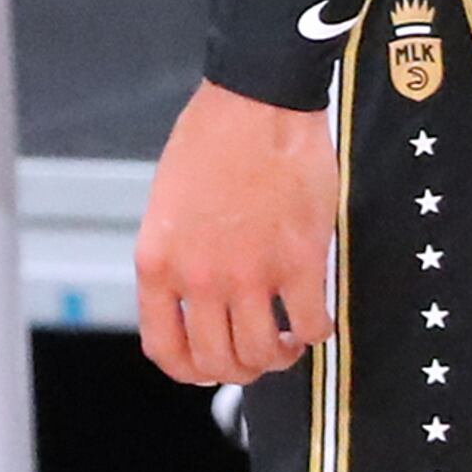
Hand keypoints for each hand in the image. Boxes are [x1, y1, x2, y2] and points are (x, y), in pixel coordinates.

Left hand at [136, 79, 335, 387]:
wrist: (255, 102)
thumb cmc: (210, 143)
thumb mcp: (167, 207)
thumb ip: (175, 260)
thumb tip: (191, 310)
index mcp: (158, 260)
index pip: (165, 350)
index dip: (191, 370)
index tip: (211, 365)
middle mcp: (198, 276)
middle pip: (219, 364)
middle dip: (240, 368)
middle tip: (256, 350)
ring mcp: (249, 273)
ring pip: (264, 356)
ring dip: (278, 355)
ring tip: (285, 335)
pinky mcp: (299, 263)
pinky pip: (311, 329)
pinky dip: (314, 333)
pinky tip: (312, 314)